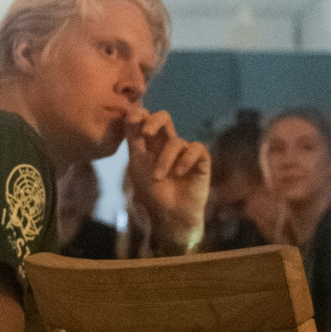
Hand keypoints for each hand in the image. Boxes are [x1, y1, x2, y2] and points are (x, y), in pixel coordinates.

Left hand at [125, 107, 209, 250]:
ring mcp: (185, 152)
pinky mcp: (201, 161)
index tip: (132, 120)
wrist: (170, 216)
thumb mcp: (137, 165)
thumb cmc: (152, 192)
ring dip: (165, 160)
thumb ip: (134, 141)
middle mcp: (168, 145)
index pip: (146, 119)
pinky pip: (196, 149)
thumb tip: (129, 115)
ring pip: (176, 141)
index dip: (140, 114)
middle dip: (155, 121)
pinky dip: (186, 160)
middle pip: (164, 117)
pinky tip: (179, 174)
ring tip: (158, 178)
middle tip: (146, 133)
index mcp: (150, 145)